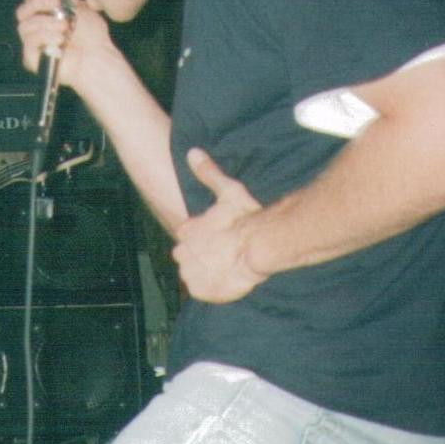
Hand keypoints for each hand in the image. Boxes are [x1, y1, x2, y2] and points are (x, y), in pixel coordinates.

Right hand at [15, 0, 109, 85]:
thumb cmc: (92, 38)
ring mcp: (33, 46)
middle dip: (37, 3)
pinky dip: (44, 37)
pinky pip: (29, 43)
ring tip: (65, 26)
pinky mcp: (32, 60)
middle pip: (22, 12)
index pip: (30, 3)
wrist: (97, 59)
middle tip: (56, 3)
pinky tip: (60, 39)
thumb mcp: (82, 11)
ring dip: (45, 22)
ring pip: (24, 27)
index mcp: (46, 19)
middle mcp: (36, 31)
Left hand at [172, 148, 266, 303]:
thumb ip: (208, 173)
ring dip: (206, 272)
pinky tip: (226, 281)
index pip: (187, 236)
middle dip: (202, 255)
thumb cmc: (246, 217)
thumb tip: (192, 152)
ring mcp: (190, 273)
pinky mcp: (200, 291)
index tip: (220, 236)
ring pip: (193, 274)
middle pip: (187, 256)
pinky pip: (201, 291)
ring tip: (228, 267)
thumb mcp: (228, 190)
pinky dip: (211, 289)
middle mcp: (182, 252)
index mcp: (186, 231)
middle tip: (225, 253)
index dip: (203, 238)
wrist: (262, 247)